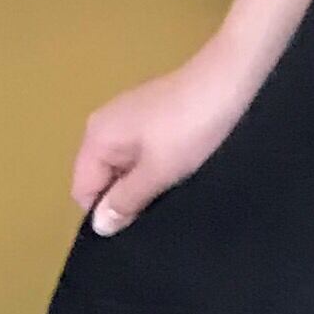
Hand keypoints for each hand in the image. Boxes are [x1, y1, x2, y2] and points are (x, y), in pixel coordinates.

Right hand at [69, 45, 253, 237]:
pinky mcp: (155, 117)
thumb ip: (127, 199)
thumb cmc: (190, 129)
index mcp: (97, 137)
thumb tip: (98, 225)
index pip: (83, 189)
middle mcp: (105, 125)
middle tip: (158, 218)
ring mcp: (131, 118)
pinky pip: (146, 153)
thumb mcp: (158, 171)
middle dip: (126, 200)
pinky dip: (158, 167)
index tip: (134, 231)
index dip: (104, 214)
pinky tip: (181, 175)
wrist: (230, 82)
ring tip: (172, 197)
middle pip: (103, 177)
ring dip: (145, 185)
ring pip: (127, 167)